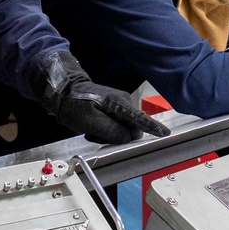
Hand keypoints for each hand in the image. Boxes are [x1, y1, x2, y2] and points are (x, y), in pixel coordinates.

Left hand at [30, 51, 169, 144]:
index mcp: (119, 104)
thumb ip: (112, 131)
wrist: (63, 91)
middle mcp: (123, 103)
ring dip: (108, 134)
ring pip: (122, 129)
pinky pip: (116, 125)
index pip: (140, 119)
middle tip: (95, 133)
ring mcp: (118, 105)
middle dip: (116, 136)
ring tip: (91, 129)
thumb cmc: (74, 105)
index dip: (153, 128)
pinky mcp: (113, 108)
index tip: (165, 133)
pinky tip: (93, 127)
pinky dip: (105, 130)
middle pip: (131, 129)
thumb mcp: (90, 122)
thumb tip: (129, 138)